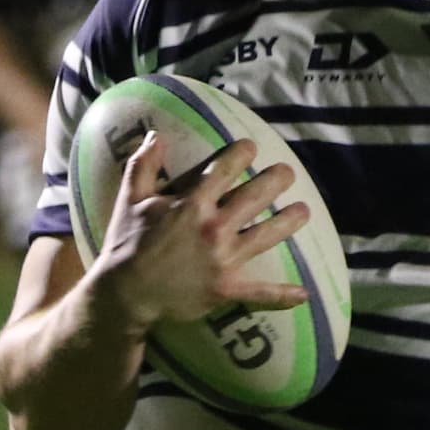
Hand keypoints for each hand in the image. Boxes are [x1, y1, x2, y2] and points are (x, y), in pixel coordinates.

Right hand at [89, 130, 310, 334]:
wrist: (124, 294)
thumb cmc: (126, 244)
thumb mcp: (129, 199)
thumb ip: (143, 164)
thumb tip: (157, 134)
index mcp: (192, 203)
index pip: (225, 169)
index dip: (242, 153)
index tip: (252, 147)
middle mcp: (213, 227)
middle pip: (256, 196)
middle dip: (276, 180)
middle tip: (288, 173)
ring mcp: (223, 259)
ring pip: (266, 234)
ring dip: (289, 221)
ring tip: (305, 211)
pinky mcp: (225, 288)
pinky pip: (258, 292)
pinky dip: (281, 295)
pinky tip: (303, 294)